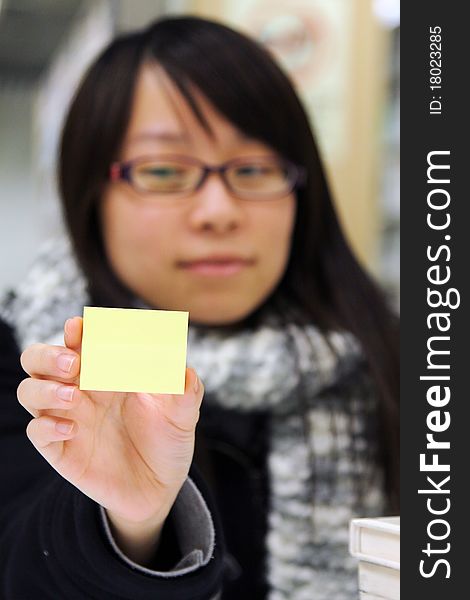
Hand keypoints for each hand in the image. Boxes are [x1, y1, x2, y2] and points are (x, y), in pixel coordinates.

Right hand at [18, 317, 202, 558]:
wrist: (159, 488)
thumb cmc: (167, 440)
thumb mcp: (183, 414)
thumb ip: (185, 389)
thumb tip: (182, 368)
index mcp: (107, 372)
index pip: (80, 342)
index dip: (76, 331)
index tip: (80, 327)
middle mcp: (82, 390)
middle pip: (40, 360)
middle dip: (48, 354)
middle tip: (73, 363)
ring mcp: (68, 418)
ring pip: (30, 390)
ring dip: (45, 388)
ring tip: (74, 397)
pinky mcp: (61, 450)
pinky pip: (36, 431)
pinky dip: (46, 426)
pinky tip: (71, 429)